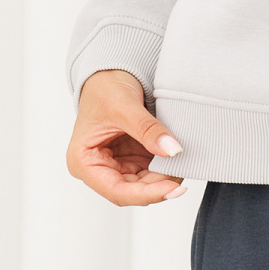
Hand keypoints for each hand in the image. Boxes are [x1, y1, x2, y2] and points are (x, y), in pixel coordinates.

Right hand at [67, 69, 185, 205]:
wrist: (110, 74)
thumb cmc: (104, 89)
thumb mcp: (124, 106)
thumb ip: (147, 130)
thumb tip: (172, 150)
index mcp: (84, 163)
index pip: (117, 191)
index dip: (146, 194)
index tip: (172, 189)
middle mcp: (99, 170)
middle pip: (133, 191)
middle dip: (159, 185)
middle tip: (184, 172)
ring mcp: (117, 166)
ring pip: (145, 185)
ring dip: (165, 178)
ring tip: (183, 163)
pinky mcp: (132, 160)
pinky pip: (152, 172)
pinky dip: (166, 168)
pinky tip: (178, 160)